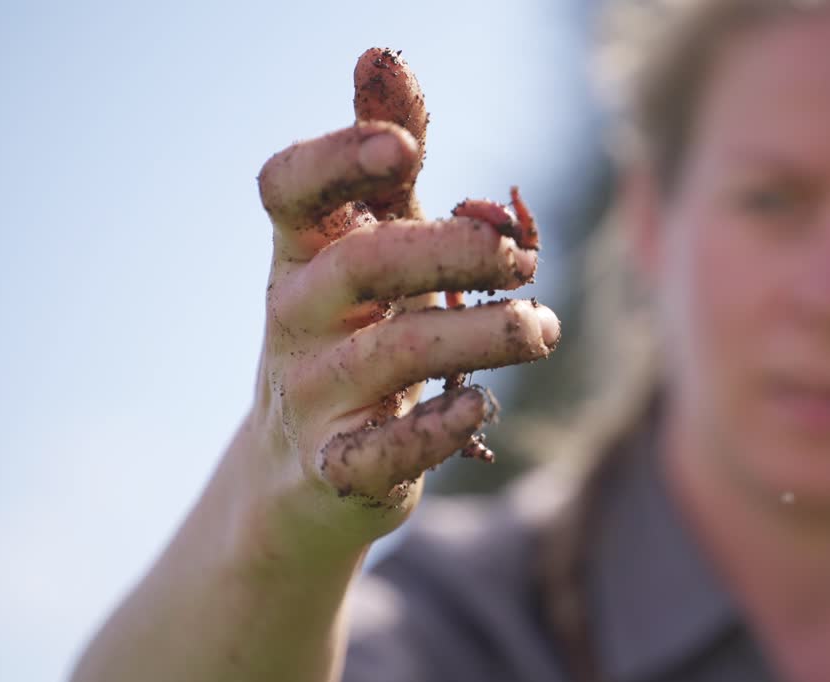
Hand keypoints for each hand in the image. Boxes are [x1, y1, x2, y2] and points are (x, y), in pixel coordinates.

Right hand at [242, 48, 559, 551]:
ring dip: (480, 335)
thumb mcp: (364, 252)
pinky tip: (482, 403)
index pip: (288, 190)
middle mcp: (296, 319)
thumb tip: (381, 56)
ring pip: (391, 356)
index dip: (335, 160)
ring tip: (541, 328)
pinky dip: (438, 425)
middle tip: (520, 256)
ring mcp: (311, 397)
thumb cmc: (353, 338)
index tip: (402, 145)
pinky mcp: (338, 469)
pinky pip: (385, 449)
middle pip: (357, 267)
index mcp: (301, 255)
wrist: (302, 478)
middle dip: (444, 250)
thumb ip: (382, 170)